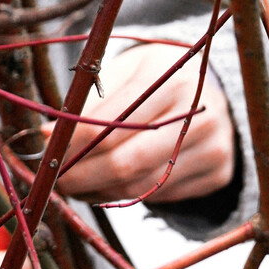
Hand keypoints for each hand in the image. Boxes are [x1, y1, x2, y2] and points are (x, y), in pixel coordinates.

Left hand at [55, 42, 233, 204]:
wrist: (211, 87)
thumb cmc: (154, 77)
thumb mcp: (125, 73)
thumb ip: (89, 103)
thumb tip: (49, 137)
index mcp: (172, 80)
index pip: (113, 121)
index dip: (75, 140)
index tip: (49, 148)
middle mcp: (200, 114)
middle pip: (126, 160)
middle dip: (81, 175)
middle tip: (55, 179)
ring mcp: (214, 146)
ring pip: (141, 185)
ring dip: (99, 191)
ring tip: (75, 185)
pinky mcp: (219, 173)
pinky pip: (160, 195)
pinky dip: (125, 196)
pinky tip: (105, 187)